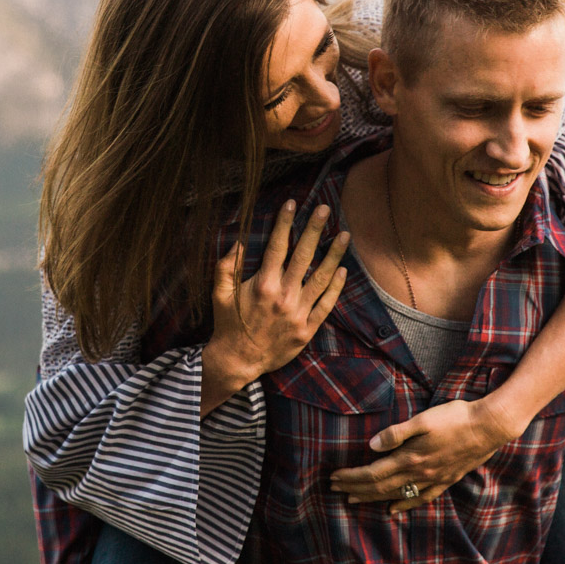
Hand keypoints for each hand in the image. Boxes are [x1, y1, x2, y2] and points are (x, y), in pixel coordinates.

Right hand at [208, 200, 349, 384]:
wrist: (238, 360)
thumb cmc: (228, 324)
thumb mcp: (220, 295)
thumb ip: (225, 267)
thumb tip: (238, 242)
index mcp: (263, 285)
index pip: (277, 246)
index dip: (285, 222)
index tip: (292, 203)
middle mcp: (283, 296)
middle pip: (303, 256)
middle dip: (314, 229)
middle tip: (324, 208)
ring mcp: (297, 313)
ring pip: (320, 278)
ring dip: (334, 255)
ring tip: (344, 235)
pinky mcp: (306, 329)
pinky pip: (325, 305)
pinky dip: (335, 288)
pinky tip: (342, 271)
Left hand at [327, 397, 521, 511]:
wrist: (489, 426)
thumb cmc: (455, 418)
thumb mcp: (423, 420)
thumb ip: (396, 433)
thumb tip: (372, 445)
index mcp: (411, 458)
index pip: (373, 473)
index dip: (352, 477)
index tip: (334, 478)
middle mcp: (420, 474)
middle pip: (380, 487)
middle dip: (356, 488)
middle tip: (335, 489)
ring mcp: (434, 479)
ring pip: (397, 495)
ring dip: (372, 498)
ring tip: (354, 499)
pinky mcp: (446, 479)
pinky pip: (420, 498)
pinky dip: (403, 505)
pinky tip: (393, 509)